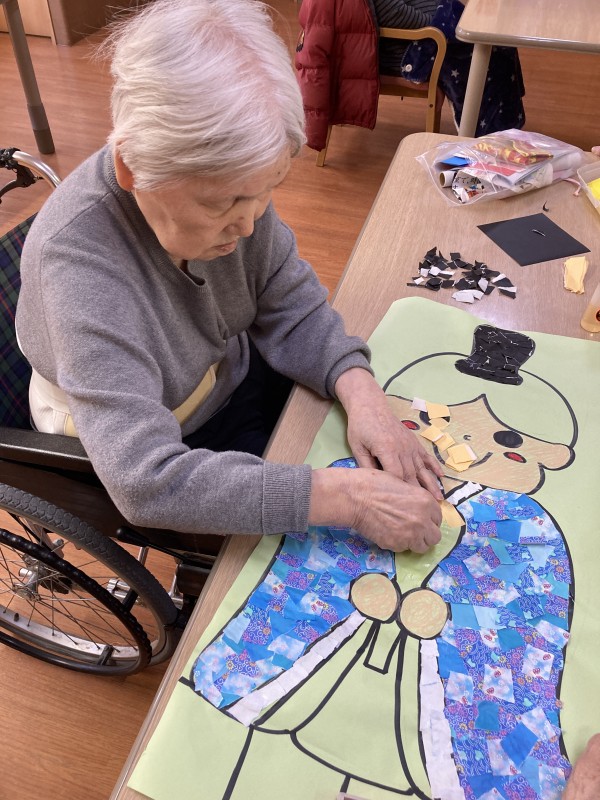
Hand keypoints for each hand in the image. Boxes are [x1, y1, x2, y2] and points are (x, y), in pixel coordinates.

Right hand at [309, 467, 441, 552]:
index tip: (420, 519)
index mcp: (426, 502)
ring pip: (422, 547)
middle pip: (435, 537)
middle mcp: (423, 520)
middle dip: (426, 534)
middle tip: (413, 530)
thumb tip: (419, 508)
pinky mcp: (396, 545)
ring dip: (415, 542)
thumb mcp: (402, 484)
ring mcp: (411, 535)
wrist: (355, 497)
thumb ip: (416, 498)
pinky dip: (398, 543)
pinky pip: (403, 549)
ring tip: (402, 534)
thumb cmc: (375, 483)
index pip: (438, 519)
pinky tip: (387, 532)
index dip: (428, 519)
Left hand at [335, 368, 442, 499]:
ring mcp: (410, 445)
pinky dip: (434, 467)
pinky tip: (441, 478)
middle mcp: (403, 448)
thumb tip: (375, 486)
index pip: (397, 475)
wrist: (370, 405)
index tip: (404, 507)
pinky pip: (426, 456)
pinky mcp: (414, 442)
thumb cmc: (360, 427)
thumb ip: (366, 466)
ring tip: (439, 500)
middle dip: (420, 495)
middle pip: (412, 475)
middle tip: (428, 512)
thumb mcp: (357, 447)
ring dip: (431, 484)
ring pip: (422, 468)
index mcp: (387, 449)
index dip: (401, 492)